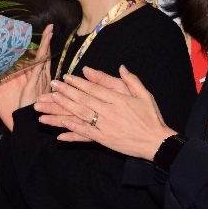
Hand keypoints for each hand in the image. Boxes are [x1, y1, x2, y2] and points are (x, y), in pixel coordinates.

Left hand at [0, 25, 54, 131]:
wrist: (21, 123)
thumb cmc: (12, 111)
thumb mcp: (0, 93)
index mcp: (31, 79)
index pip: (36, 60)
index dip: (39, 48)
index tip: (39, 36)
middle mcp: (37, 78)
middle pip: (43, 55)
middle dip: (46, 42)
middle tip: (50, 28)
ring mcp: (37, 80)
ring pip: (43, 58)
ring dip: (46, 44)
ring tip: (50, 31)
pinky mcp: (34, 84)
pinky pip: (39, 68)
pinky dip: (43, 57)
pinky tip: (44, 49)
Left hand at [36, 65, 174, 158]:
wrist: (157, 142)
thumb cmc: (151, 118)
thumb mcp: (145, 95)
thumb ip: (131, 80)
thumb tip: (121, 67)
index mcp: (119, 99)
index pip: (94, 89)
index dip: (79, 83)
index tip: (66, 77)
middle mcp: (110, 112)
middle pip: (84, 100)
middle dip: (66, 92)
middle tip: (52, 85)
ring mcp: (106, 126)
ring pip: (81, 115)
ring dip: (64, 108)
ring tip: (50, 102)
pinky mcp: (105, 140)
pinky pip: (86, 133)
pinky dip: (73, 129)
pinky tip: (61, 125)